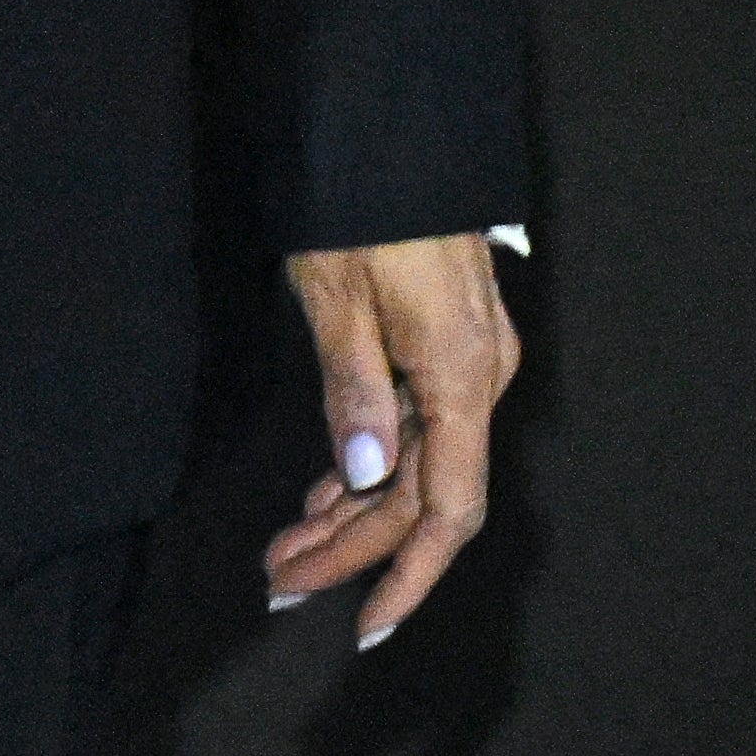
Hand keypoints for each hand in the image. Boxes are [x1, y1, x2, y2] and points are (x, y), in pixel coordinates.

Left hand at [261, 232, 520, 651]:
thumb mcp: (339, 295)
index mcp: (461, 377)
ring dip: (351, 513)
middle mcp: (478, 377)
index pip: (445, 510)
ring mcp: (467, 360)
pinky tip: (325, 493)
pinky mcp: (446, 342)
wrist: (391, 127)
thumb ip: (354, 390)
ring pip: (415, 465)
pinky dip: (366, 465)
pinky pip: (415, 428)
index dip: (405, 575)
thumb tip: (363, 475)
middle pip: (421, 497)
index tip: (365, 628)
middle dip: (351, 550)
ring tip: (285, 553)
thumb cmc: (361, 202)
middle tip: (277, 586)